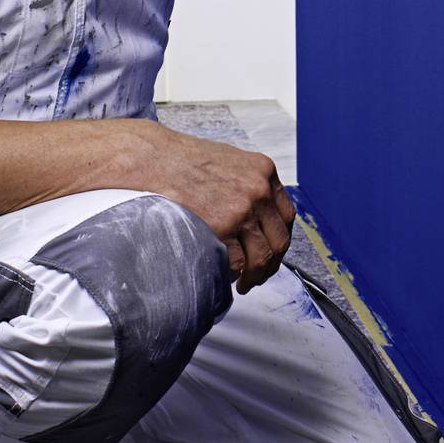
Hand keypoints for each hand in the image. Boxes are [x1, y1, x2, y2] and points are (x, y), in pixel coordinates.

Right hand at [134, 125, 294, 292]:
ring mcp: (242, 210)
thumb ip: (249, 184)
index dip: (279, 240)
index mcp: (264, 172)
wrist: (157, 159)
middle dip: (271, 265)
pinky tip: (225, 275)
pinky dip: (233, 274)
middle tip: (259, 276)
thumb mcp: (230, 162)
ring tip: (244, 284)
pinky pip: (236, 262)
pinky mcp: (221, 227)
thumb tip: (258, 216)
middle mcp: (259, 190)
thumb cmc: (186, 160)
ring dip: (255, 276)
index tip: (272, 252)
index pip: (286, 216)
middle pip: (279, 240)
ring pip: (261, 257)